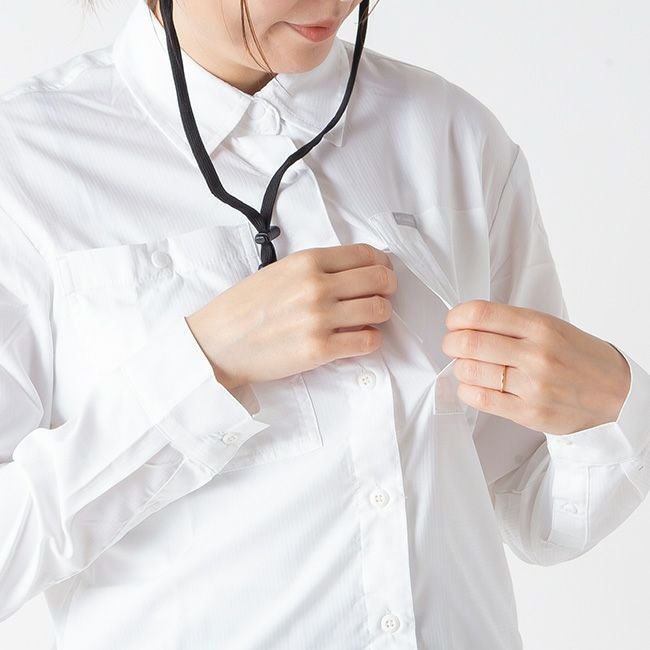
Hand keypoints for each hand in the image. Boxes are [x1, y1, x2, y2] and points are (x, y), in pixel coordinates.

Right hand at [185, 243, 395, 390]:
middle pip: (380, 280)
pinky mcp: (320, 349)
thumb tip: (351, 272)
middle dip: (388, 288)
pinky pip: (368, 342)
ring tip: (370, 320)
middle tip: (383, 296)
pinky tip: (360, 339)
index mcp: (307, 261)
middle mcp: (317, 286)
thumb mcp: (278, 271)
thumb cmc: (243, 308)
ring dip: (381, 315)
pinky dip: (371, 340)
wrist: (217, 343)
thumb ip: (315, 269)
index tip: (383, 272)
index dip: (383, 264)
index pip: (366, 254)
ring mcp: (320, 317)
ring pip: (379, 310)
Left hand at [441, 299, 630, 434]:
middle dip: (450, 343)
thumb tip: (466, 323)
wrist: (617, 395)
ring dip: (459, 368)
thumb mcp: (552, 327)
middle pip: (468, 343)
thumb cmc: (579, 358)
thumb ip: (511, 324)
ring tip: (468, 366)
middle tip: (452, 345)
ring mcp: (533, 385)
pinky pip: (480, 399)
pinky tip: (473, 386)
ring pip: (470, 372)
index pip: (480, 314)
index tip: (453, 322)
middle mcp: (536, 354)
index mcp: (540, 326)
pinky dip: (467, 390)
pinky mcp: (529, 413)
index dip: (456, 317)